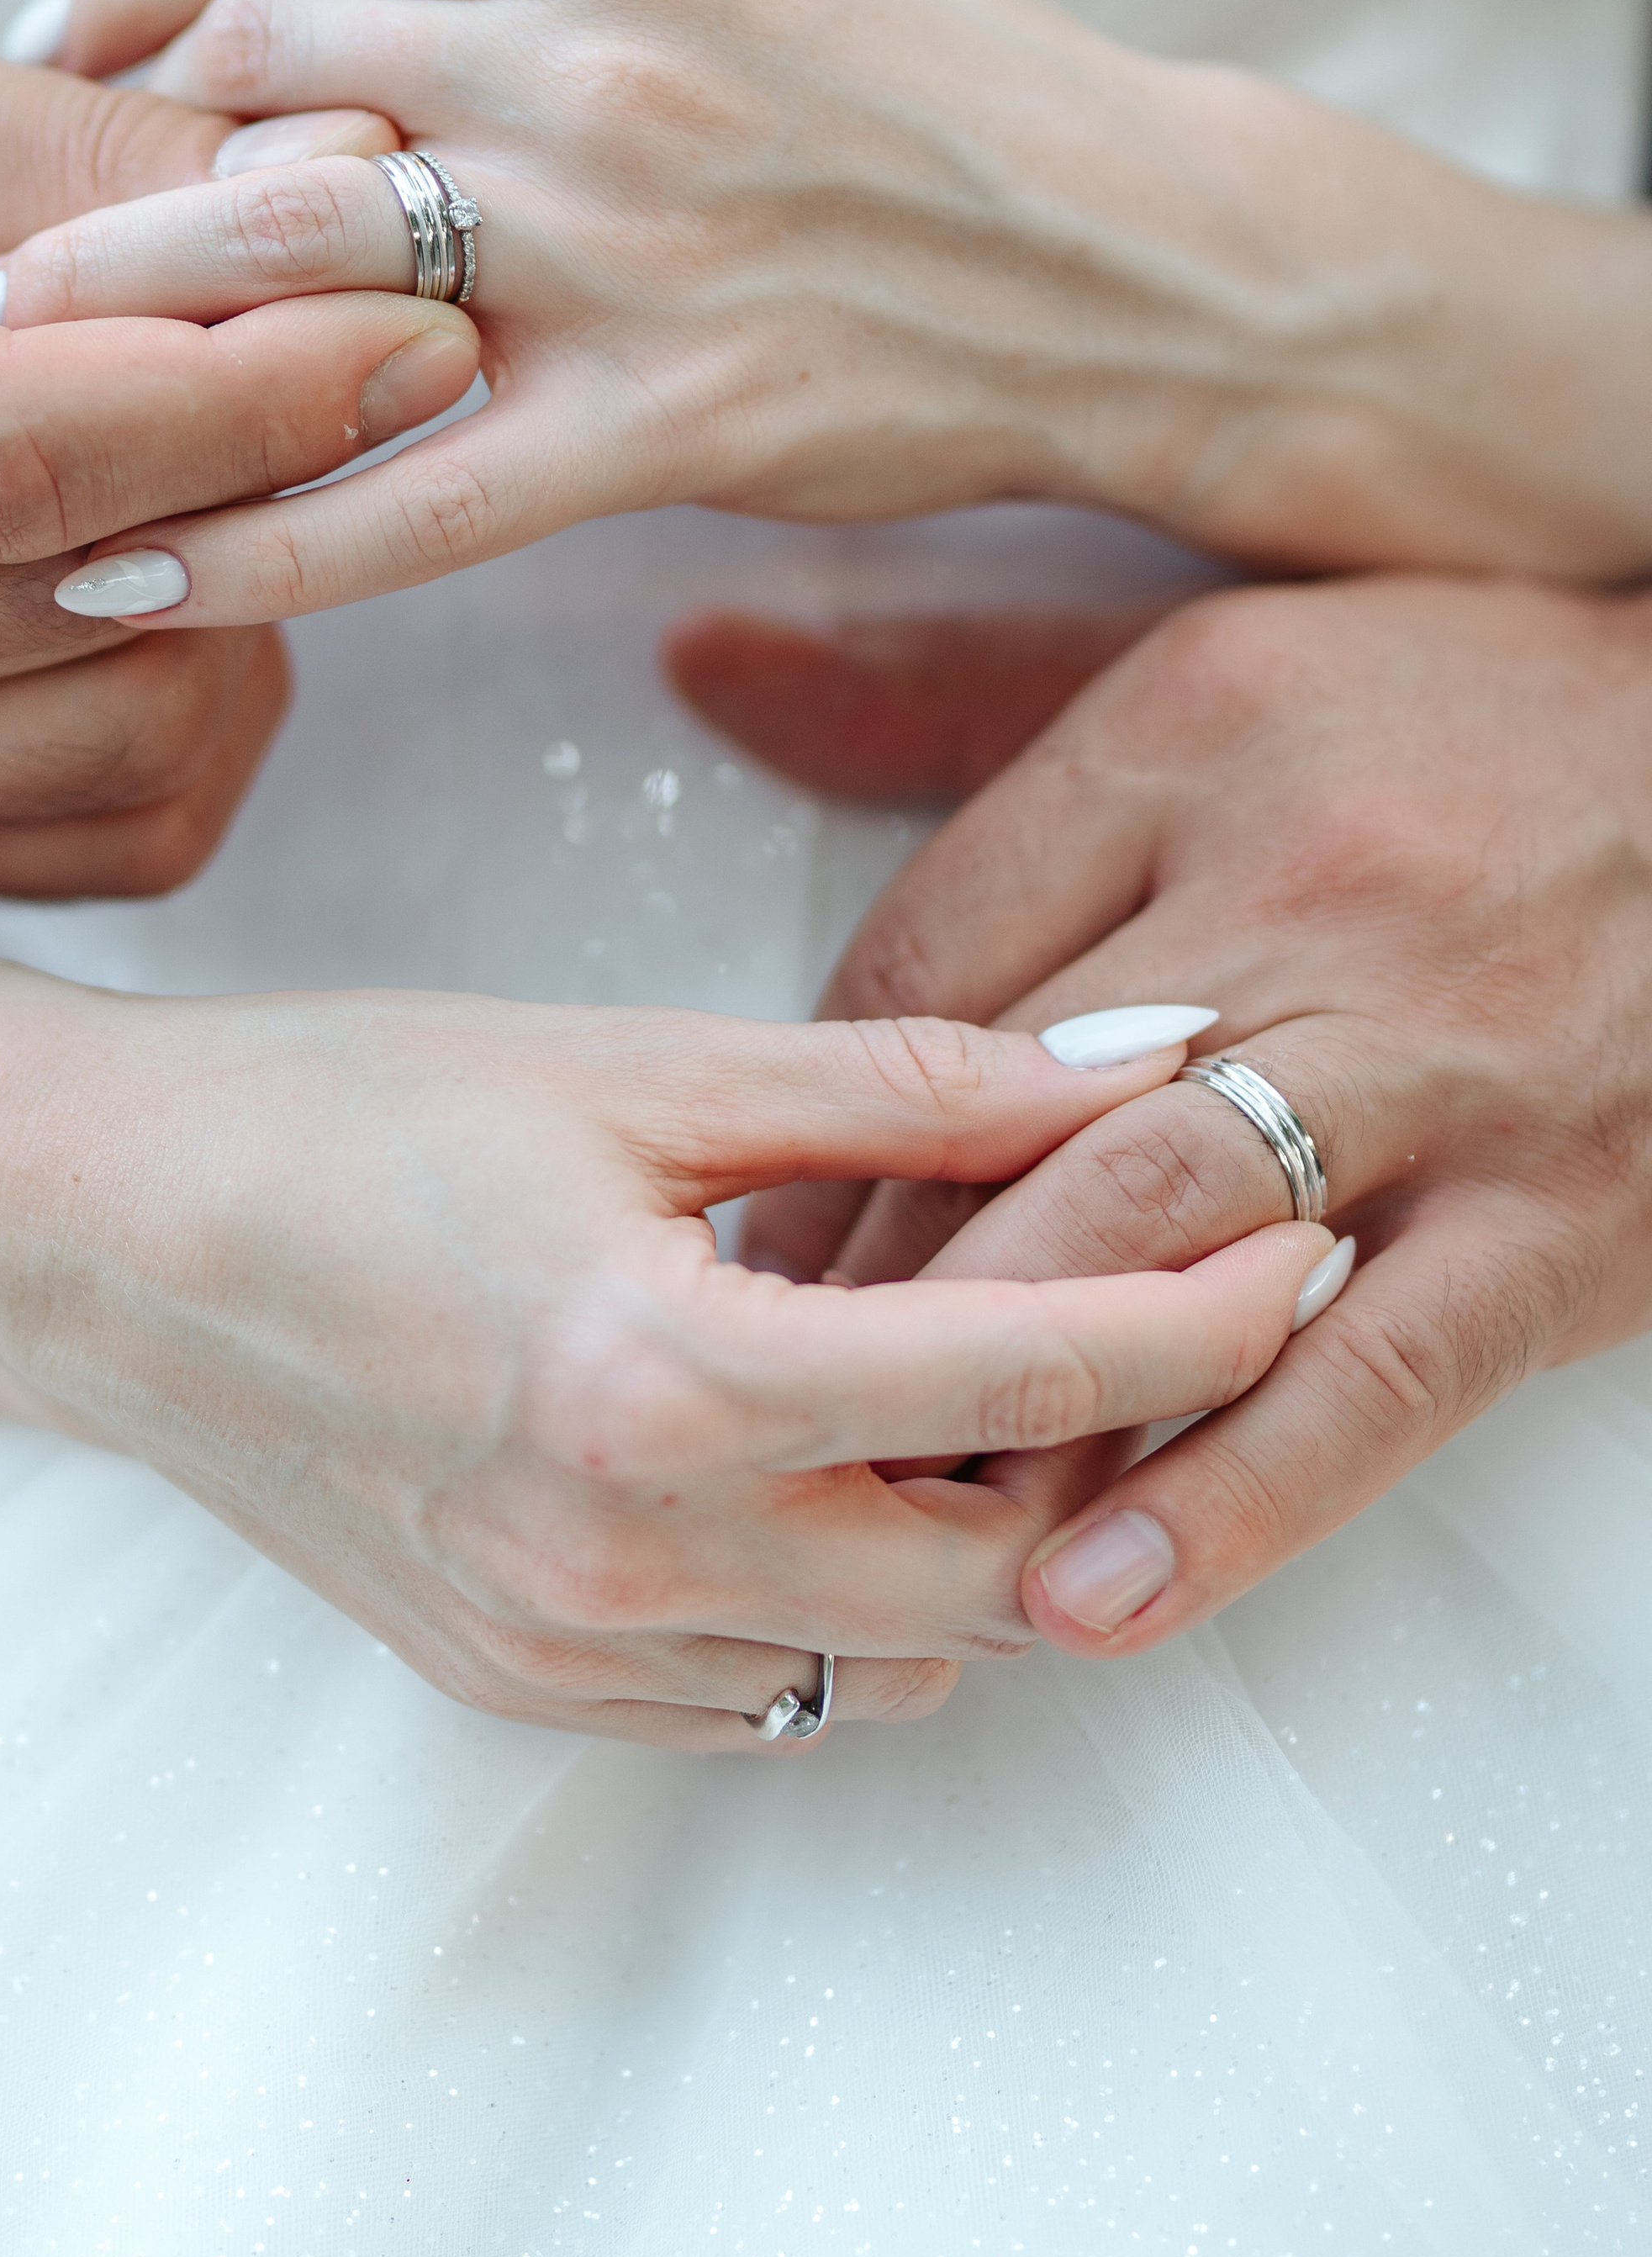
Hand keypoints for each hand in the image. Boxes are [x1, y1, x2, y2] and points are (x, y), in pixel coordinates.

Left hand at [0, 0, 1651, 625]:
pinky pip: (407, 492)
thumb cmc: (963, 115)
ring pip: (292, 252)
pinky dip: (253, 535)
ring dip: (108, 321)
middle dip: (73, 160)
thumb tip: (374, 24)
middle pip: (245, 70)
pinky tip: (130, 570)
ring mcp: (630, 239)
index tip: (46, 47)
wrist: (1164, 260)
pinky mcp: (674, 418)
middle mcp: (597, 55)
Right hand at [0, 5, 473, 891]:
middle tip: (377, 354)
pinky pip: (131, 822)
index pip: (21, 460)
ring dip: (245, 590)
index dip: (254, 398)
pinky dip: (203, 701)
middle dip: (282, 470)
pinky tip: (152, 586)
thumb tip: (355, 180)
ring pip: (144, 728)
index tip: (424, 322)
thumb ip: (80, 148)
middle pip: (100, 600)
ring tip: (196, 458)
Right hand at [0, 965, 1325, 1744]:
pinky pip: (763, 1688)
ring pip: (890, 1656)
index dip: (1199, 1318)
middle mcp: (622, 1559)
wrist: (91, 1235)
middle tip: (1170, 1321)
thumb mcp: (630, 1061)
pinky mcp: (520, 1683)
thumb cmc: (336, 1113)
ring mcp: (567, 1649)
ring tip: (978, 1383)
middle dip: (1114, 1458)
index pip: (1025, 1381)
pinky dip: (839, 1592)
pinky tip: (815, 1463)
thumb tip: (1136, 1054)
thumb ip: (905, 1079)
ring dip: (973, 1539)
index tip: (1302, 1250)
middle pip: (993, 1570)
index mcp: (660, 1384)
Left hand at [693, 576, 1651, 1656]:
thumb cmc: (1460, 724)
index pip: (924, 967)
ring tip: (886, 1516)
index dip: (820, 1132)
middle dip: (872, 1284)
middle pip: (1010, 1121)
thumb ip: (942, 684)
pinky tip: (1097, 1595)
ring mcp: (1436, 1060)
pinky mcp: (1553, 1214)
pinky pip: (1366, 1378)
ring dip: (1000, 1395)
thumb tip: (702, 664)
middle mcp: (1302, 888)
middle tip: (774, 1399)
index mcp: (1185, 740)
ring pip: (1157, 1244)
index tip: (762, 1232)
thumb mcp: (1204, 661)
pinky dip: (1225, 1501)